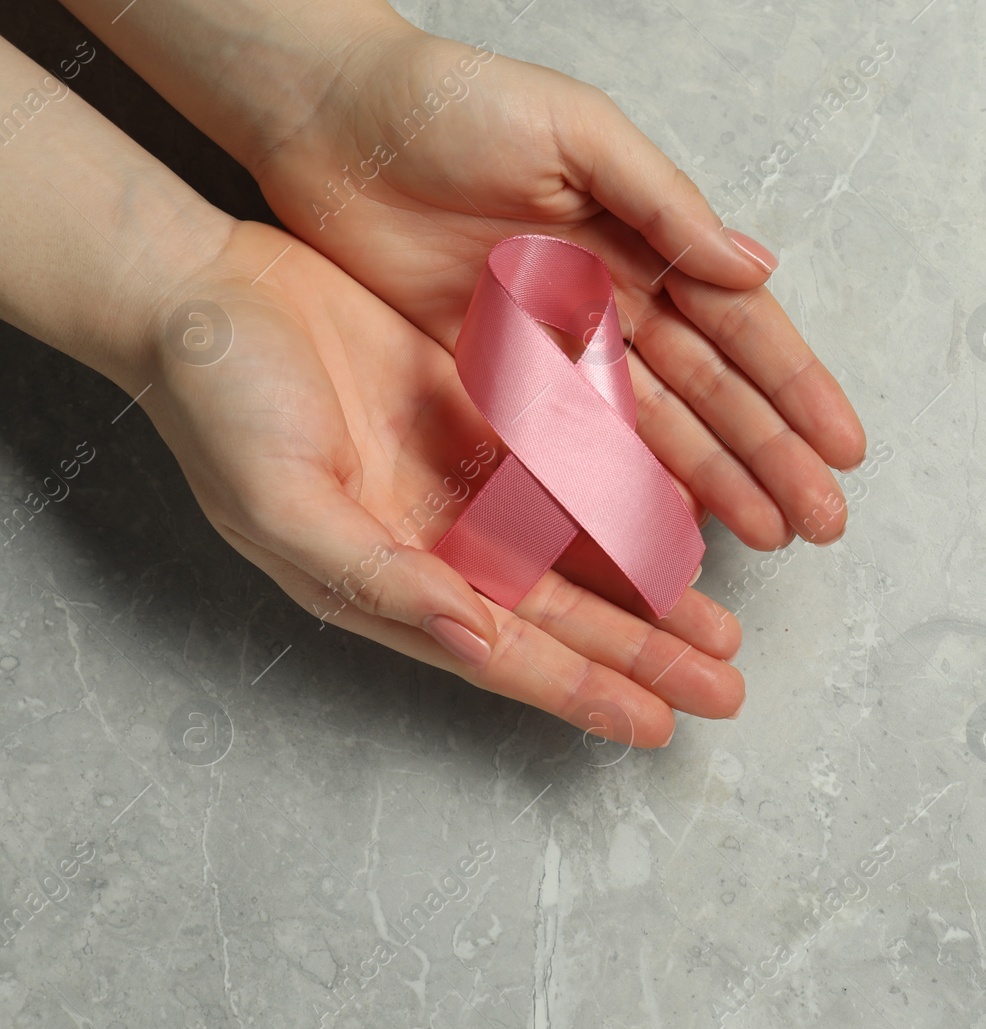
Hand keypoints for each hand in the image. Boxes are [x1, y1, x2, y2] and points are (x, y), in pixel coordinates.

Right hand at [148, 221, 743, 746]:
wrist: (203, 289)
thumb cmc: (220, 402)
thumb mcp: (285, 502)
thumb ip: (379, 577)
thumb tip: (475, 642)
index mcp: (392, 581)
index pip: (509, 654)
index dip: (583, 691)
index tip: (657, 725)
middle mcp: (440, 542)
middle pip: (565, 615)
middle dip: (645, 655)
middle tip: (724, 686)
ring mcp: (466, 480)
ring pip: (581, 550)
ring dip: (651, 589)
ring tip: (721, 627)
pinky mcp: (486, 413)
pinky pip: (574, 466)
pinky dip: (626, 495)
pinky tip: (682, 518)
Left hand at [249, 24, 866, 551]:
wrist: (331, 121)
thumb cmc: (454, 102)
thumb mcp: (576, 133)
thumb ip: (664, 203)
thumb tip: (755, 266)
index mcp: (645, 236)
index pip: (740, 327)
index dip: (795, 388)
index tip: (844, 447)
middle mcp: (614, 298)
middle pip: (710, 394)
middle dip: (770, 456)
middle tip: (822, 520)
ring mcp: (557, 342)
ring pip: (652, 429)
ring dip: (713, 483)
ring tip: (767, 535)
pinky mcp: (496, 374)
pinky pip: (568, 442)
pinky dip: (617, 484)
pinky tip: (662, 523)